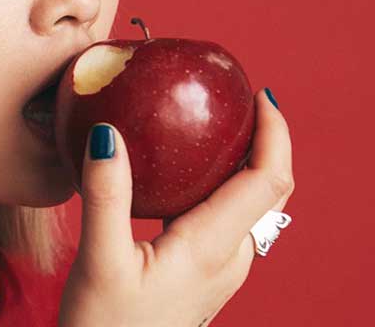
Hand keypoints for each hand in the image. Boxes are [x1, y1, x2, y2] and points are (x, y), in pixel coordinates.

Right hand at [58, 88, 294, 326]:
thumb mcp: (99, 261)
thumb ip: (105, 195)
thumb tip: (107, 133)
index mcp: (213, 247)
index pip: (268, 180)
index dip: (275, 133)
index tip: (260, 95)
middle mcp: (230, 260)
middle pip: (271, 191)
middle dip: (268, 142)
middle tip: (243, 102)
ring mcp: (223, 273)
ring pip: (254, 209)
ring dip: (248, 165)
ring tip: (218, 129)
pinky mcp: (206, 279)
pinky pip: (230, 223)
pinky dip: (224, 187)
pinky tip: (188, 178)